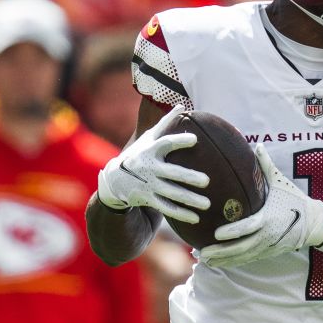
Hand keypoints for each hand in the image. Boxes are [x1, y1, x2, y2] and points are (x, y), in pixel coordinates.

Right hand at [96, 105, 210, 223]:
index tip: (194, 139)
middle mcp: (149, 168)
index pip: (166, 143)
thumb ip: (165, 123)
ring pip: (171, 194)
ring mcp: (148, 185)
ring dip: (189, 200)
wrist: (115, 179)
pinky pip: (167, 208)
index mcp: (151, 150)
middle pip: (171, 173)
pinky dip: (181, 214)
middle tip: (206, 181)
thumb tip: (182, 105)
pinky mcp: (148, 199)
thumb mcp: (148, 138)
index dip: (179, 141)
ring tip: (207, 204)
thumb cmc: (139, 153)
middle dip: (188, 177)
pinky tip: (197, 218)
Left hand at [199, 144, 322, 267]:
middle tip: (203, 252)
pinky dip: (232, 262)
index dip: (232, 232)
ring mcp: (267, 246)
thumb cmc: (295, 199)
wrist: (314, 222)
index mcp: (268, 218)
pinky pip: (247, 259)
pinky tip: (218, 263)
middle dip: (221, 252)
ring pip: (242, 256)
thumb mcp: (281, 182)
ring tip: (205, 260)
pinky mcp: (268, 251)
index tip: (216, 233)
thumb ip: (266, 165)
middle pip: (241, 247)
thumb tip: (257, 144)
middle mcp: (267, 235)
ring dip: (224, 260)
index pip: (248, 227)